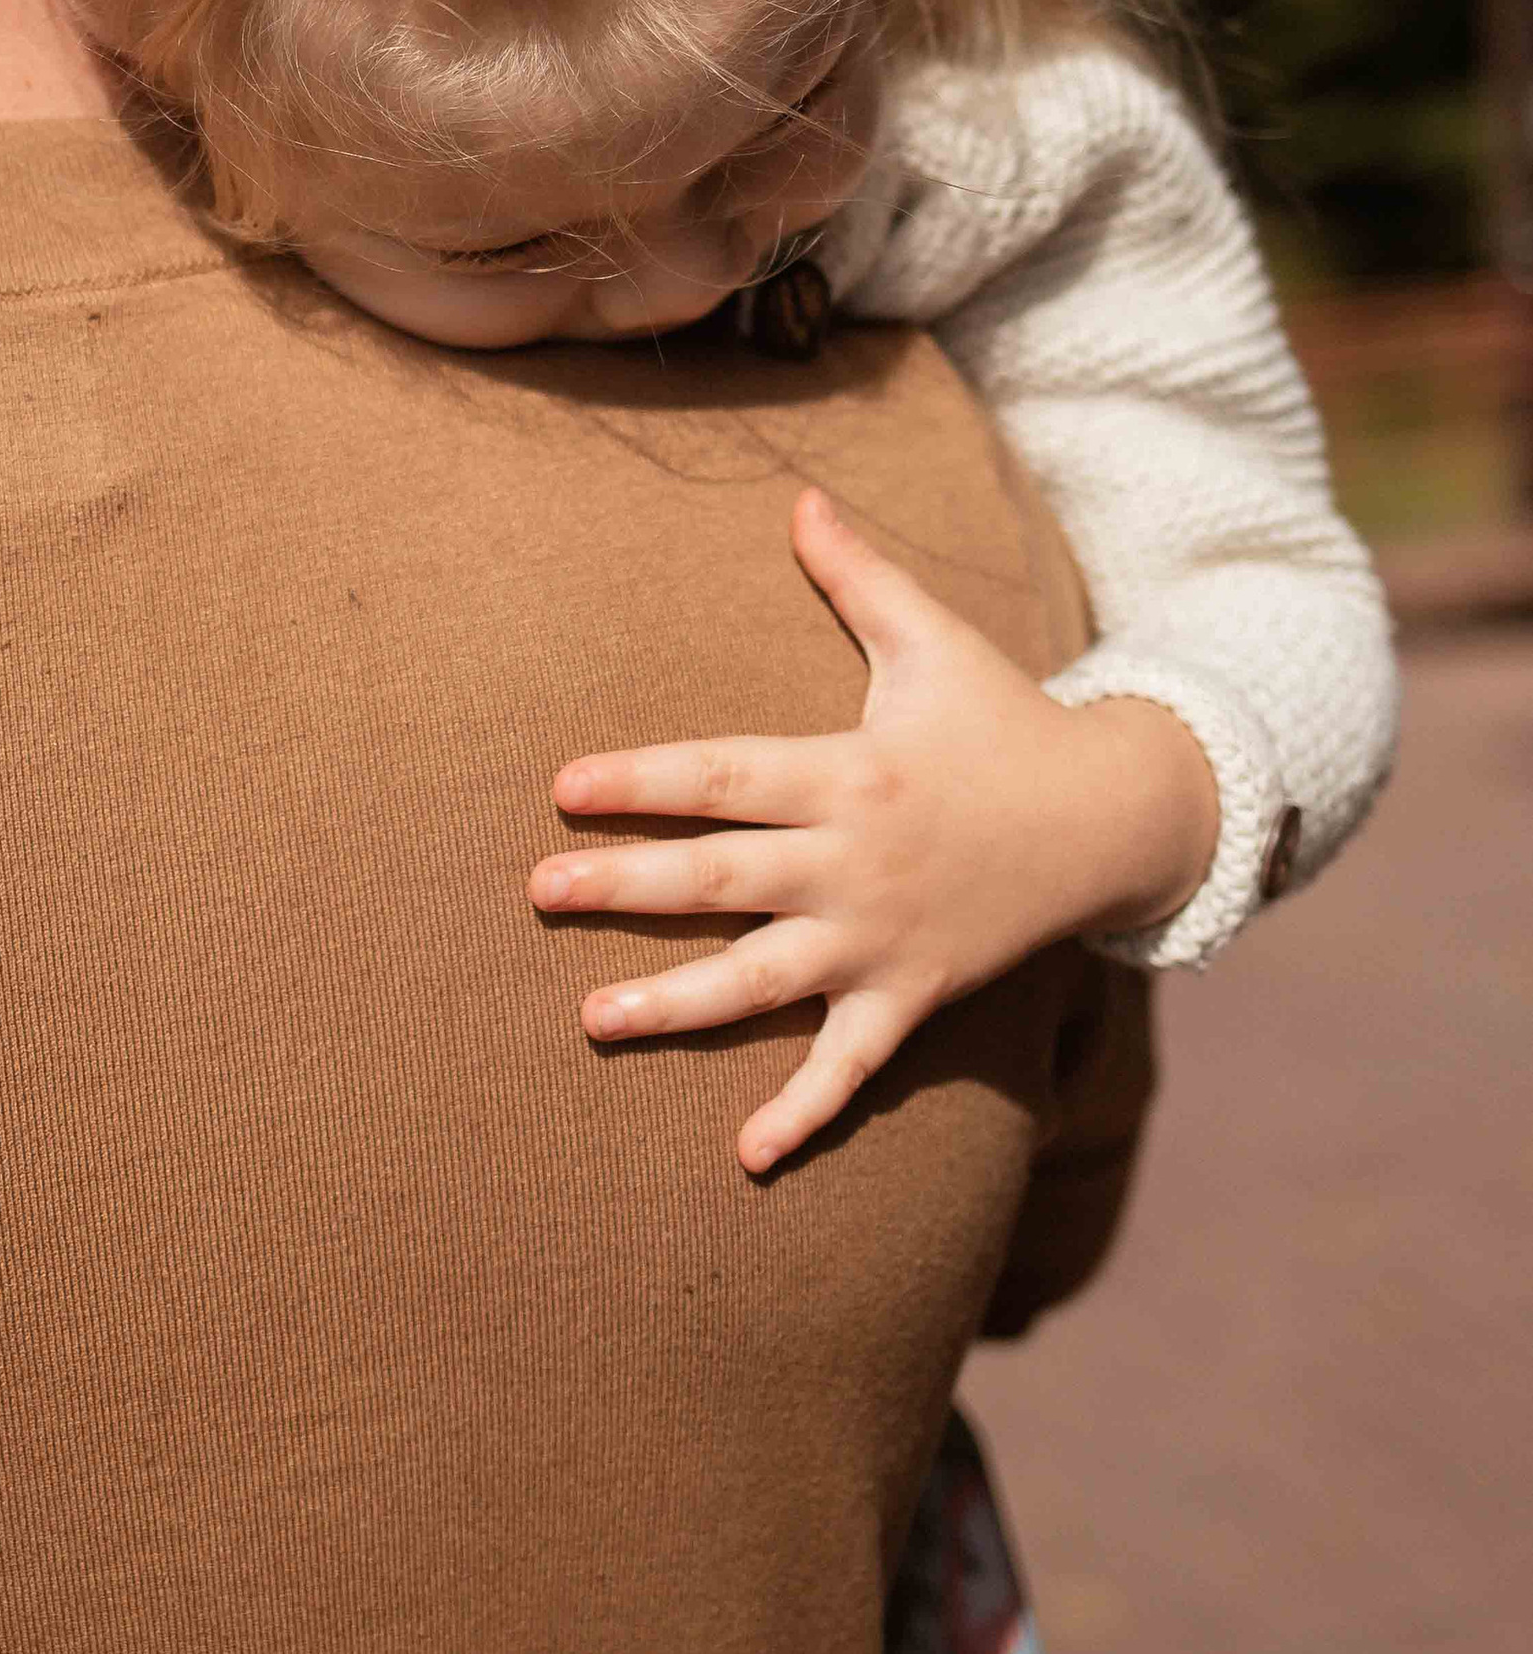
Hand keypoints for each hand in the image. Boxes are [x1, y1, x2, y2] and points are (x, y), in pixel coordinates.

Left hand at [528, 487, 1219, 1174]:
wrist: (1113, 818)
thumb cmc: (1005, 721)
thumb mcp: (933, 641)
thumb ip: (858, 577)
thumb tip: (800, 497)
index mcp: (850, 771)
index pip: (727, 776)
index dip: (644, 780)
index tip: (564, 789)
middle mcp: (857, 861)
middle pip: (725, 876)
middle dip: (628, 886)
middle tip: (539, 891)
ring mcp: (883, 938)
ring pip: (765, 980)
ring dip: (677, 1002)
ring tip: (592, 1018)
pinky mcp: (913, 995)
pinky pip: (852, 1067)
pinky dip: (803, 1112)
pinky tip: (745, 1155)